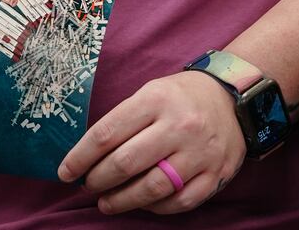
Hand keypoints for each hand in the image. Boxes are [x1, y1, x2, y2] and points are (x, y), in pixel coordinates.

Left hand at [58, 71, 245, 214]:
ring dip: (122, 200)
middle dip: (98, 180)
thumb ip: (122, 121)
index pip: (106, 134)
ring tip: (106, 203)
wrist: (233, 98)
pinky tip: (141, 203)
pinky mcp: (216, 173)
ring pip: (152, 188)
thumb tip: (86, 155)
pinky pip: (181, 201)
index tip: (65, 172)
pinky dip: (156, 207)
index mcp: (154, 100)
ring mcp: (200, 152)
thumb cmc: (179, 97)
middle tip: (88, 185)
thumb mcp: (149, 92)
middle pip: (126, 163)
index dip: (80, 158)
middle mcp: (178, 126)